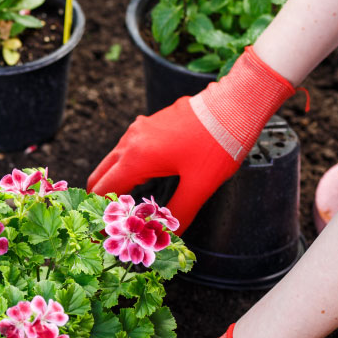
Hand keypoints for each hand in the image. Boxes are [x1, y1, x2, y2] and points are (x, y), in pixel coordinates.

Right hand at [87, 46, 295, 232]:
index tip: (106, 231)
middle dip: (103, 199)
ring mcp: (139, 129)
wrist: (236, 102)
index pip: (103, 190)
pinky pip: (129, 150)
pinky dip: (129, 168)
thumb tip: (167, 235)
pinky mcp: (150, 124)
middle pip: (100, 175)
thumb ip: (179, 213)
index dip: (102, 213)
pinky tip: (146, 181)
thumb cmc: (219, 142)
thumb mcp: (200, 185)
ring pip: (114, 162)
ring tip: (130, 206)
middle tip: (114, 221)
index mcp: (136, 158)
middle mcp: (131, 141)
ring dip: (117, 183)